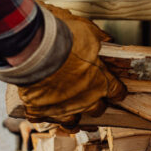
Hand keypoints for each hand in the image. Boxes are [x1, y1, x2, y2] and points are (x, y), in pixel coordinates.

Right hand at [16, 1, 125, 126]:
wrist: (34, 48)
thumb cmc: (62, 38)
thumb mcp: (86, 30)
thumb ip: (98, 38)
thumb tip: (107, 39)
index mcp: (100, 80)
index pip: (116, 92)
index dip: (116, 91)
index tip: (115, 90)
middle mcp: (85, 98)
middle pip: (97, 109)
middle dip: (95, 103)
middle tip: (89, 95)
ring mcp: (62, 107)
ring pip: (72, 121)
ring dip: (72, 115)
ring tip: (70, 112)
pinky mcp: (39, 110)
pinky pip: (42, 120)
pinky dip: (42, 115)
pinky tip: (42, 111)